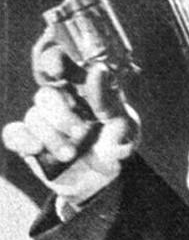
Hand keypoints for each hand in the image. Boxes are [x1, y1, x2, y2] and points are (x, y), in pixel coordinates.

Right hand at [1, 34, 139, 204]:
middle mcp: (59, 101)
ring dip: (52, 136)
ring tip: (71, 155)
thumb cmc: (116, 143)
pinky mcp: (29, 141)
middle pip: (47, 95)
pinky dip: (23, 139)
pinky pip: (14, 133)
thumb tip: (98, 72)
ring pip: (34, 117)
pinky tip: (36, 149)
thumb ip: (110, 102)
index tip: (58, 68)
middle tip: (81, 132)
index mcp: (82, 89)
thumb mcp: (123, 126)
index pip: (62, 64)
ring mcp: (43, 121)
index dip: (54, 61)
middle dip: (62, 114)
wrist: (103, 178)